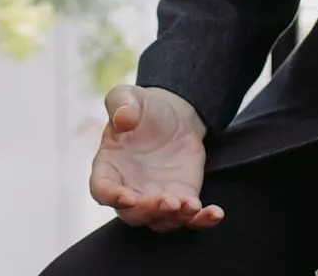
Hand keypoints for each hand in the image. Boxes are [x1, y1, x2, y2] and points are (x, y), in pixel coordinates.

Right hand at [86, 84, 222, 230]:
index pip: (102, 190)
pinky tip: (215, 213)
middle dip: (150, 211)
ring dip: (175, 219)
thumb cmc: (142, 107)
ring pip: (161, 221)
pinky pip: (189, 218)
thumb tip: (122, 119)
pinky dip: (201, 220)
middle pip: (133, 214)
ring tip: (192, 205)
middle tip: (169, 201)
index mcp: (109, 167)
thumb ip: (120, 103)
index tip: (126, 197)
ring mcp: (155, 198)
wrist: (173, 114)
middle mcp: (128, 189)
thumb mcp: (127, 95)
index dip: (111, 197)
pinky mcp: (181, 198)